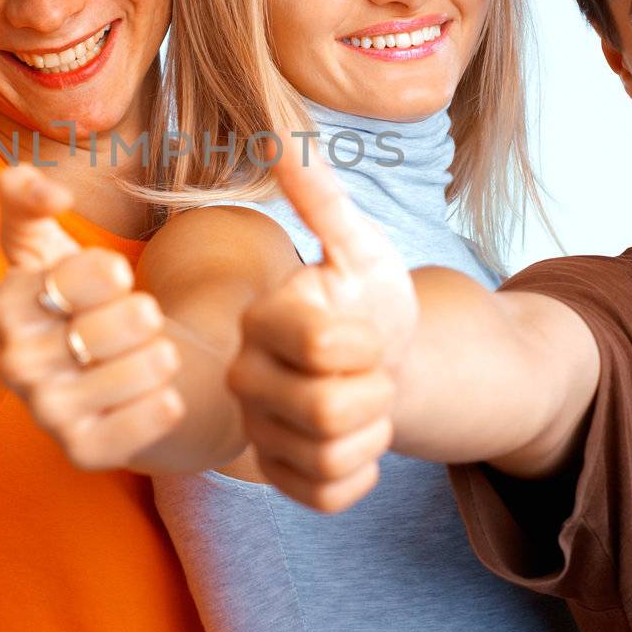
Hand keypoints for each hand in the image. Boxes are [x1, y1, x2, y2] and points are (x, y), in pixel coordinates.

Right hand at [0, 166, 182, 469]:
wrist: (123, 364)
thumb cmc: (84, 295)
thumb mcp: (48, 240)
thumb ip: (27, 197)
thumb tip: (50, 191)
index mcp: (4, 307)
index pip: (70, 280)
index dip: (107, 273)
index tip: (119, 275)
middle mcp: (14, 365)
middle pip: (102, 329)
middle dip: (140, 315)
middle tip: (146, 316)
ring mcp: (46, 414)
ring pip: (128, 376)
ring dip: (158, 357)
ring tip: (160, 351)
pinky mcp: (82, 452)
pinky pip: (137, 427)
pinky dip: (162, 406)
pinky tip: (165, 392)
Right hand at [228, 136, 416, 512]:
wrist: (388, 358)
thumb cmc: (368, 300)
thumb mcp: (358, 247)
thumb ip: (322, 200)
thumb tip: (283, 136)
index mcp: (258, 319)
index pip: (322, 344)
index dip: (365, 342)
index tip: (363, 328)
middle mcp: (243, 378)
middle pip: (328, 410)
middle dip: (376, 392)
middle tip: (369, 371)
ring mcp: (258, 432)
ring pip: (332, 456)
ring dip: (373, 430)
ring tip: (363, 402)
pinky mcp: (281, 479)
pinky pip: (329, 495)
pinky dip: (364, 474)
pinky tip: (358, 442)